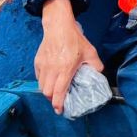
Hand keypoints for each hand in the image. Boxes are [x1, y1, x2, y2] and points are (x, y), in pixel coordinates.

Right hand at [34, 0, 103, 114]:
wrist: (59, 27)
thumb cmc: (74, 39)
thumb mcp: (90, 52)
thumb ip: (95, 65)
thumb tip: (98, 74)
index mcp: (65, 69)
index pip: (58, 91)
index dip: (58, 104)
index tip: (60, 110)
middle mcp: (52, 69)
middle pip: (47, 92)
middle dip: (52, 99)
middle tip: (59, 101)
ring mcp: (43, 66)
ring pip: (41, 86)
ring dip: (47, 92)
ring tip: (55, 92)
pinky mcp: (38, 62)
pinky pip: (38, 77)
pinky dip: (43, 82)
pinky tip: (51, 80)